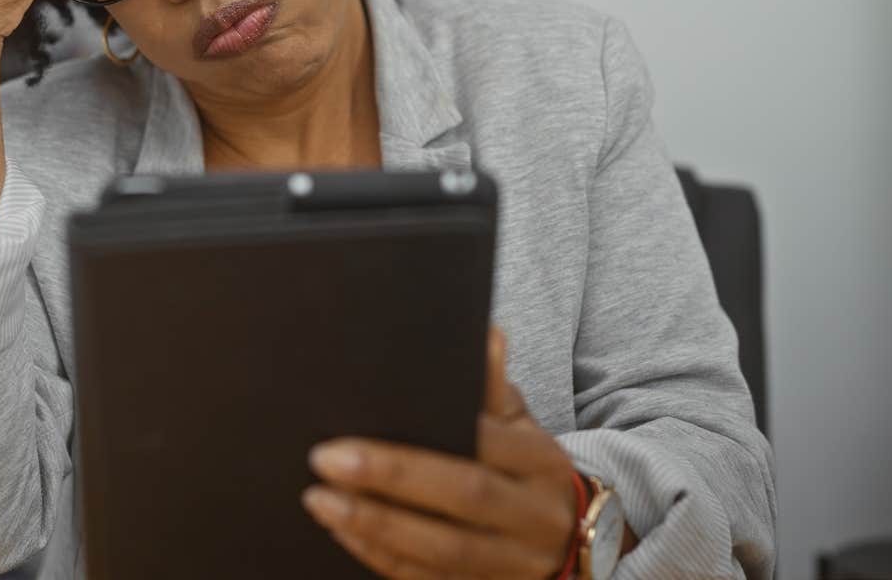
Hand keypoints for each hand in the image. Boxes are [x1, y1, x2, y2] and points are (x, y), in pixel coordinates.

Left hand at [302, 327, 581, 579]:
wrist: (570, 538)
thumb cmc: (528, 471)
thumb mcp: (523, 426)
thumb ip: (496, 389)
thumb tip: (487, 335)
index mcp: (541, 462)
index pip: (488, 440)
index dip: (436, 430)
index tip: (374, 413)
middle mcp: (533, 515)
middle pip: (464, 494)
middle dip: (392, 477)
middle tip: (327, 459)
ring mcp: (513, 562)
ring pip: (444, 549)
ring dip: (377, 525)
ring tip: (321, 500)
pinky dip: (383, 558)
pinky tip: (344, 534)